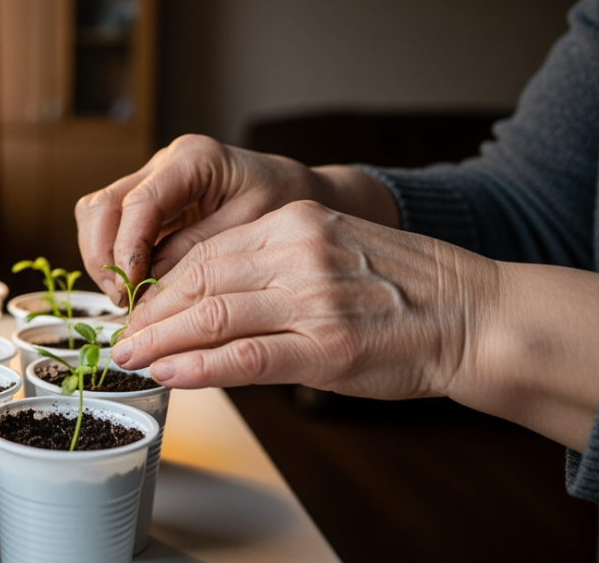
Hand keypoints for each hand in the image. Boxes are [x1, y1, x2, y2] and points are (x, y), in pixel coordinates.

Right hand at [74, 135, 396, 305]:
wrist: (303, 195)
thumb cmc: (288, 206)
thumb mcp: (251, 232)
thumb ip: (198, 254)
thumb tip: (150, 292)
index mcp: (192, 160)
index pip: (139, 203)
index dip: (127, 250)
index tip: (131, 290)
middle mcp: (164, 164)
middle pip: (102, 204)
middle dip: (103, 256)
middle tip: (122, 299)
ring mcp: (152, 181)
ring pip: (97, 213)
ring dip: (102, 258)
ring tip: (126, 298)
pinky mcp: (150, 203)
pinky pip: (112, 226)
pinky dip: (113, 258)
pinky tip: (134, 287)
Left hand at [112, 200, 495, 400]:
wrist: (477, 315)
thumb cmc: (406, 288)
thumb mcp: (335, 248)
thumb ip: (276, 264)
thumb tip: (211, 296)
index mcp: (295, 224)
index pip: (205, 254)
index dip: (161, 286)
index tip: (137, 308)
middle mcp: (296, 254)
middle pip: (198, 283)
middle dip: (151, 314)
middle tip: (121, 338)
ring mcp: (310, 301)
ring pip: (212, 318)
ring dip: (161, 342)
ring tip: (131, 358)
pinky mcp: (325, 348)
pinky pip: (245, 357)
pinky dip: (198, 367)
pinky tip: (169, 373)